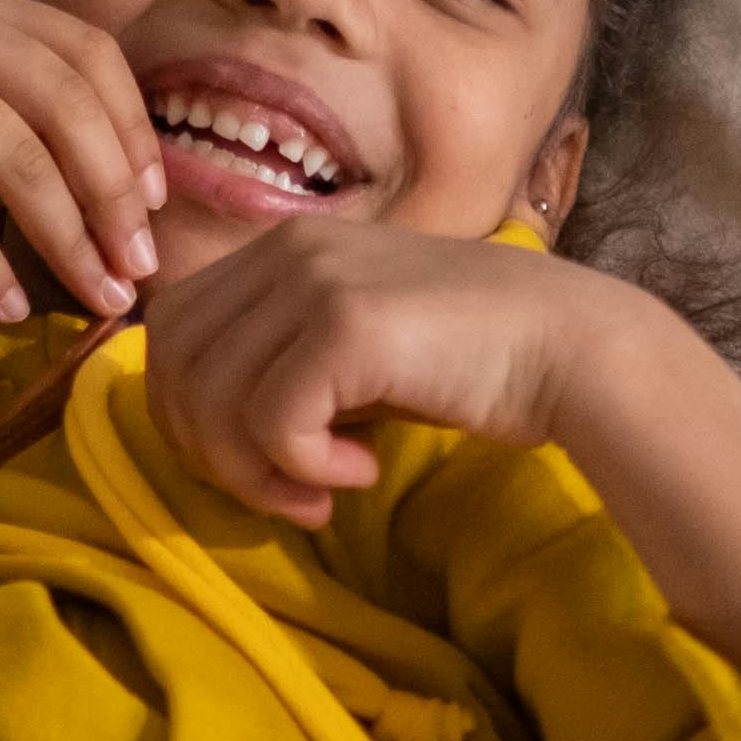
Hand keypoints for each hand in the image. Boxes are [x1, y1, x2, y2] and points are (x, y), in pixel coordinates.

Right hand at [0, 0, 164, 332]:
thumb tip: (125, 192)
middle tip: (140, 268)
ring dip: (69, 240)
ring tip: (98, 296)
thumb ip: (20, 104)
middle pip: (67, 107)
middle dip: (114, 197)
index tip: (155, 205)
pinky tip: (8, 306)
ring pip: (20, 159)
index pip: (91, 55)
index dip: (133, 131)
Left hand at [140, 222, 589, 529]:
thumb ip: (278, 363)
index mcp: (280, 247)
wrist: (570, 346)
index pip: (169, 331)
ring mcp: (314, 280)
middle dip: (208, 451)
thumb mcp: (352, 348)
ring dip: (256, 474)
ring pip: (211, 401)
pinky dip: (305, 469)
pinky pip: (272, 424)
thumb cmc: (467, 361)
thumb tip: (201, 428)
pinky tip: (363, 471)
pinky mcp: (348, 325)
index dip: (186, 412)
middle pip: (171, 366)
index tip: (256, 462)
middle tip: (281, 491)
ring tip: (321, 493)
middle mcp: (287, 250)